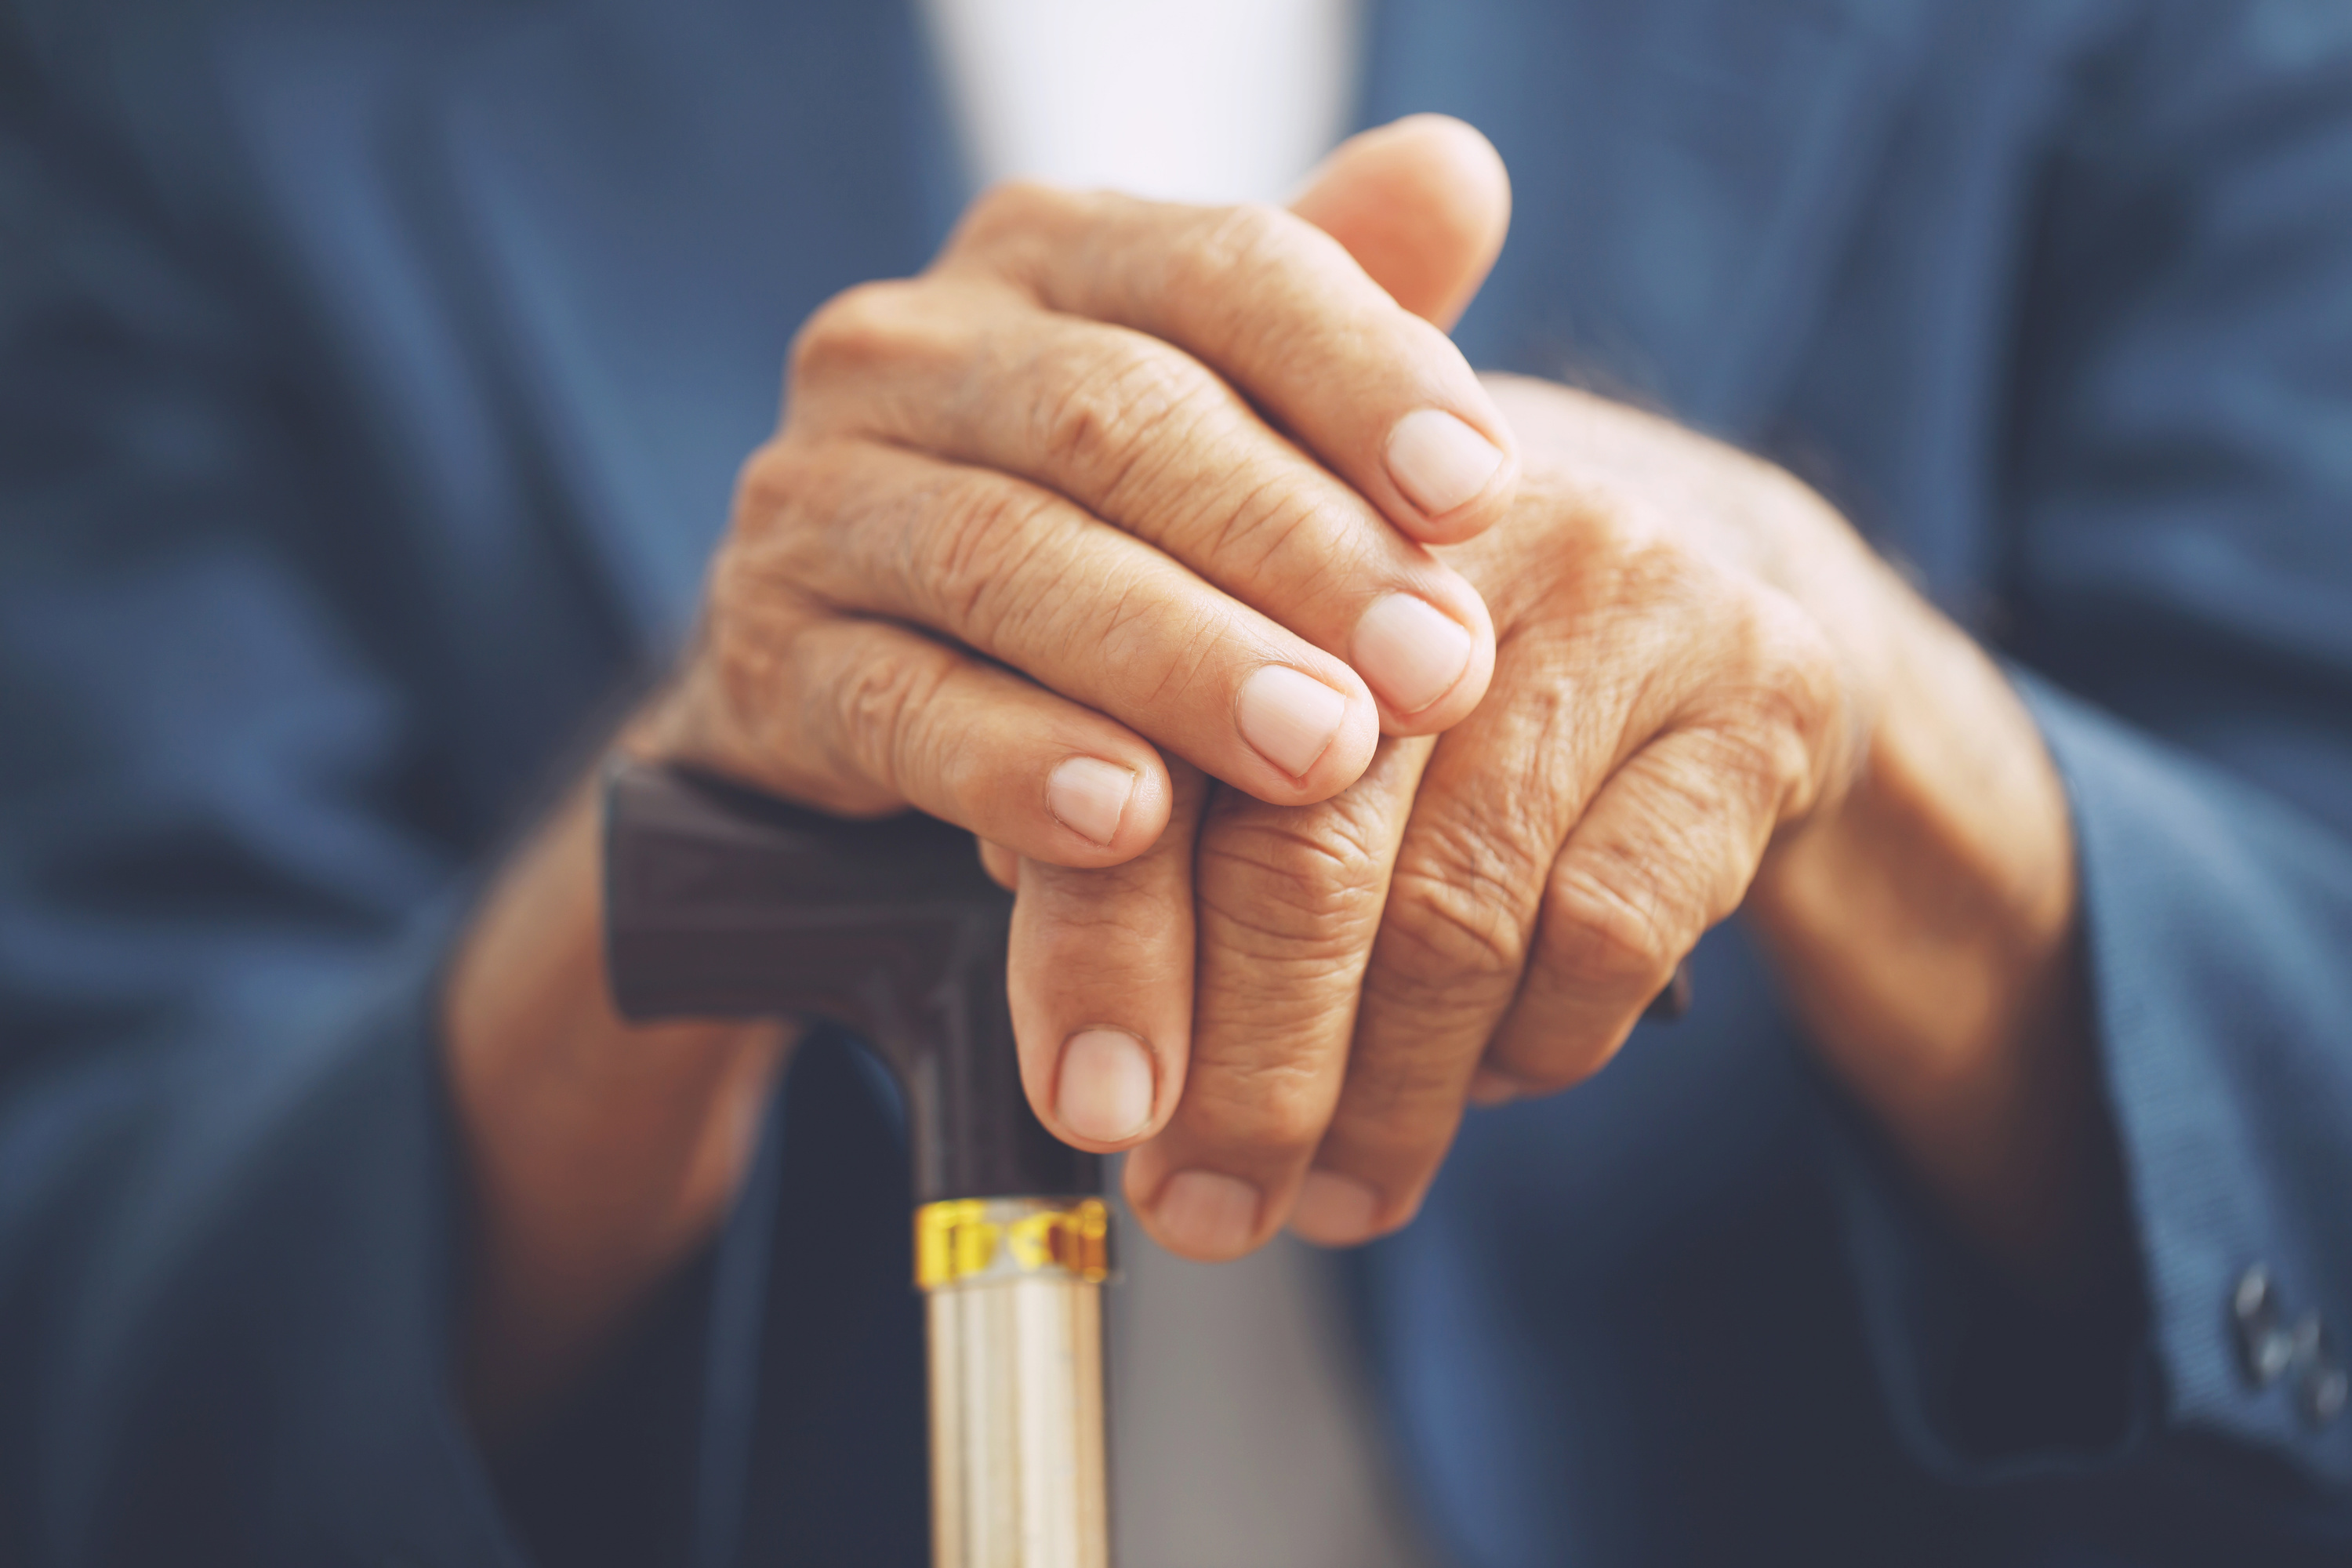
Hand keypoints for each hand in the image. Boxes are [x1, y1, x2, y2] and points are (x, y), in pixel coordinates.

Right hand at [442, 117, 1520, 1430]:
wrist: (881, 677)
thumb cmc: (1115, 530)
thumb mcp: (1229, 418)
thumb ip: (1337, 311)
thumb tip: (1459, 170)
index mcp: (1050, 252)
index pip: (1223, 268)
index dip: (1359, 372)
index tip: (1483, 494)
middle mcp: (911, 345)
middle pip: (1115, 418)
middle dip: (1290, 547)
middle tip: (1434, 670)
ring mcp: (818, 494)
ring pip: (1004, 560)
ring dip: (1175, 659)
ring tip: (1317, 750)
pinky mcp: (763, 652)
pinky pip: (893, 702)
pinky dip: (1010, 763)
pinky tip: (1124, 822)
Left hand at [1026, 377, 2104, 1298]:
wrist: (1727, 575)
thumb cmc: (1440, 675)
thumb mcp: (1283, 695)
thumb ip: (1154, 800)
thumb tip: (1065, 1007)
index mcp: (1265, 512)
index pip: (1144, 750)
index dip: (1103, 946)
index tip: (1091, 1112)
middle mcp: (1433, 533)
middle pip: (1302, 848)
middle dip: (1246, 1074)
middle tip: (1206, 1213)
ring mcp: (1613, 595)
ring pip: (1457, 915)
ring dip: (1382, 1103)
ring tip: (1334, 1202)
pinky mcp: (1755, 692)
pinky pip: (1607, 932)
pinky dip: (1532, 1049)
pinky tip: (1492, 1082)